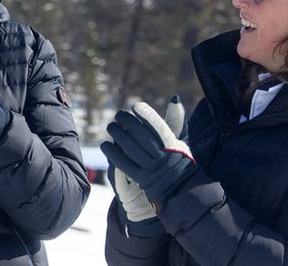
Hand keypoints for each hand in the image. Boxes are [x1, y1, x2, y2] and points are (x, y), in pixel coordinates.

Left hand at [111, 96, 185, 222]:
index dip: (146, 115)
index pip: (158, 126)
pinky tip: (106, 145)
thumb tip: (174, 98)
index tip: (136, 106)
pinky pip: (123, 163)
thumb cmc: (179, 160)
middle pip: (140, 134)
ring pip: (129, 147)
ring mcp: (150, 167)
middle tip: (119, 115)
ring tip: (111, 126)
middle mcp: (161, 155)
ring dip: (117, 135)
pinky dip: (113, 153)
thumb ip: (176, 120)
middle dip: (127, 121)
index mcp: (172, 145)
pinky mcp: (140, 178)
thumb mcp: (181, 140)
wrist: (179, 189)